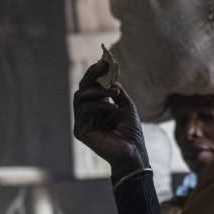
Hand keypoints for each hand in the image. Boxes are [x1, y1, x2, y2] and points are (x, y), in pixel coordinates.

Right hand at [73, 60, 149, 178]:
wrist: (133, 151)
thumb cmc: (131, 131)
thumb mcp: (125, 104)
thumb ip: (114, 89)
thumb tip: (107, 74)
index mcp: (97, 107)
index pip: (90, 87)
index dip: (95, 73)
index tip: (104, 62)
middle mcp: (87, 114)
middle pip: (82, 89)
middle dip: (92, 76)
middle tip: (104, 68)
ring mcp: (82, 122)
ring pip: (80, 98)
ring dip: (98, 92)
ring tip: (115, 94)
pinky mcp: (80, 131)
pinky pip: (84, 110)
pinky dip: (99, 105)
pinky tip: (112, 108)